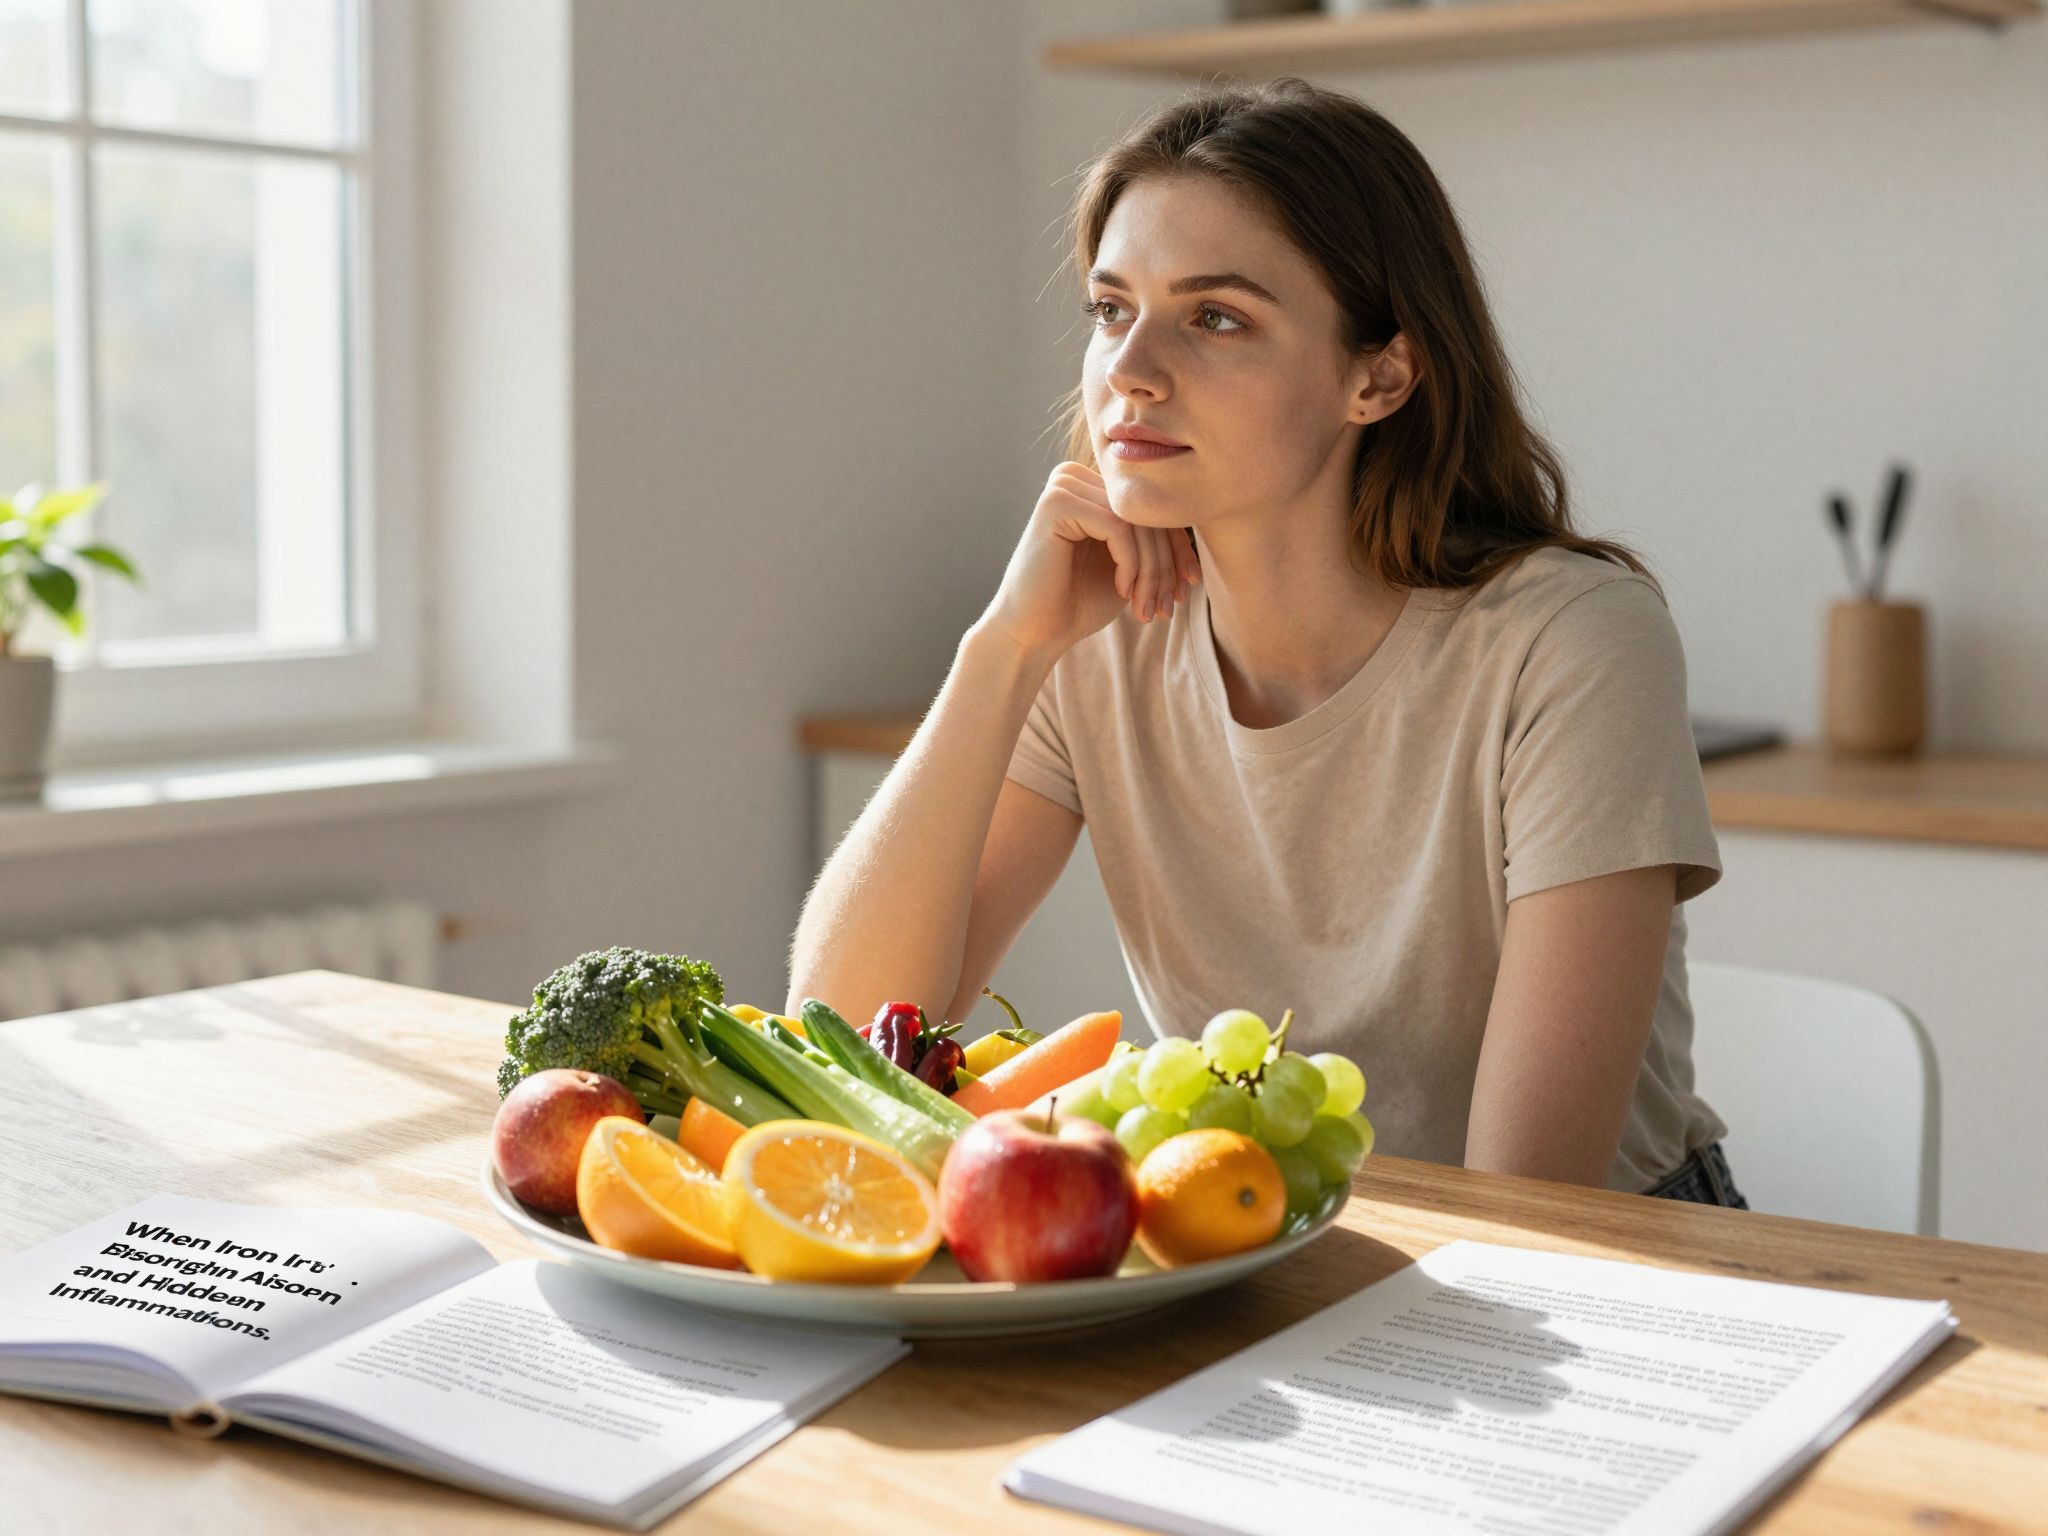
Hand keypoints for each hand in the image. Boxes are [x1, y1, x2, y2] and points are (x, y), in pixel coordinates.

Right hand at [978, 461, 1200, 659]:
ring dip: (1151, 571)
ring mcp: (1063, 485)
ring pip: (1136, 521)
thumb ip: (1154, 540)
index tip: (1189, 587)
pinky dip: (1129, 564)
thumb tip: (1205, 517)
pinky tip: (1122, 591)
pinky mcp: (1056, 502)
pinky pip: (1117, 527)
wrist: (1034, 633)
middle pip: (1146, 512)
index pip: (1152, 507)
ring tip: (1147, 607)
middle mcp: (1076, 477)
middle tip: (1168, 607)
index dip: (1178, 548)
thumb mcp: (1130, 567)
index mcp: (1092, 486)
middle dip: (1166, 566)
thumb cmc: (1079, 602)